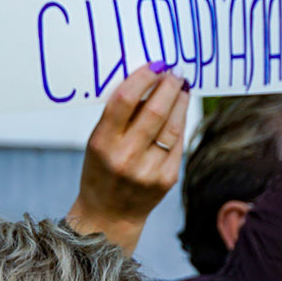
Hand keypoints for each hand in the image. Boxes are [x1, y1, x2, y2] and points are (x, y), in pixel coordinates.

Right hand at [67, 62, 188, 254]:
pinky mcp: (167, 179)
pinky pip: (178, 143)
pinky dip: (181, 123)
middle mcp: (125, 157)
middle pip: (154, 112)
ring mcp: (148, 170)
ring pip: (172, 127)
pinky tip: (182, 111)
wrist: (109, 215)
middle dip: (168, 87)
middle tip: (175, 73)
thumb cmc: (102, 170)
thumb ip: (120, 116)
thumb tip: (148, 81)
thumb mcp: (98, 142)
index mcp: (102, 143)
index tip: (154, 66)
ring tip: (183, 87)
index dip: (143, 79)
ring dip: (180, 102)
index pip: (123, 101)